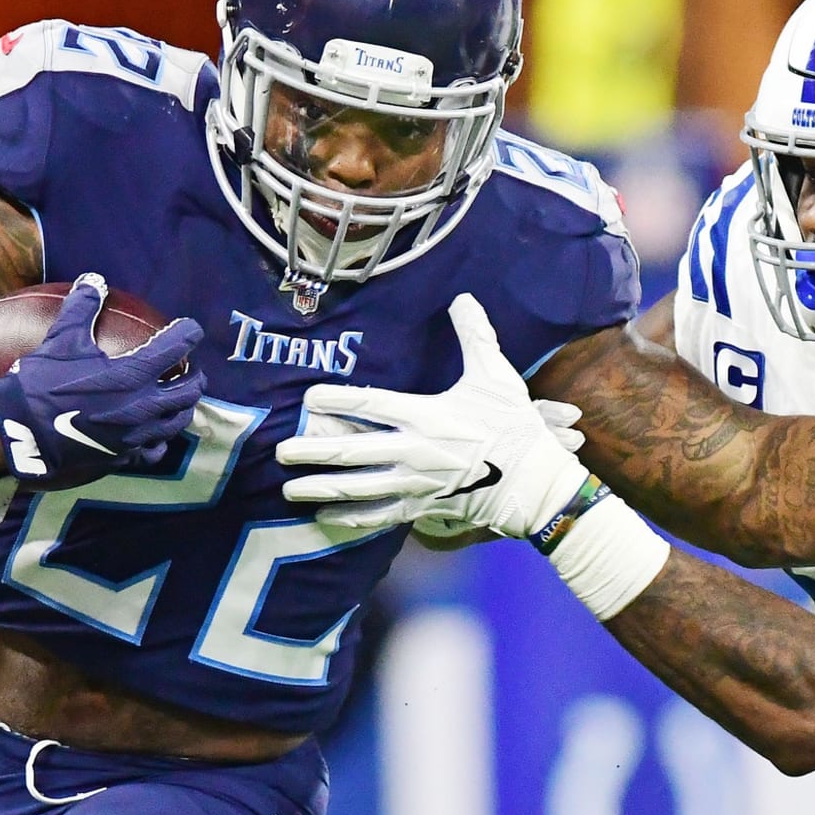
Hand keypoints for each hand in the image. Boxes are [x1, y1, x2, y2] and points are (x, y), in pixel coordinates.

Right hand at [0, 273, 205, 486]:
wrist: (18, 430)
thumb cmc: (41, 382)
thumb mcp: (61, 340)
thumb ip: (82, 308)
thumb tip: (94, 279)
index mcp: (134, 374)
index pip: (177, 347)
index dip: (188, 334)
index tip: (191, 329)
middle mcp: (144, 406)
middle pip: (189, 391)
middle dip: (195, 378)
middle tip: (192, 370)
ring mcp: (137, 435)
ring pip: (177, 421)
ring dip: (183, 407)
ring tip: (179, 400)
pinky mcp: (124, 456)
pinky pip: (155, 450)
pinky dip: (160, 439)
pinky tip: (155, 433)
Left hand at [276, 293, 588, 535]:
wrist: (534, 483)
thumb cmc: (514, 427)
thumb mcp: (497, 375)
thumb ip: (476, 335)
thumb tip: (462, 297)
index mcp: (426, 414)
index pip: (370, 404)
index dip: (336, 399)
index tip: (308, 396)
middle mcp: (414, 450)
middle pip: (352, 451)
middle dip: (312, 451)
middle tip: (280, 451)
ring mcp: (416, 483)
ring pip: (358, 488)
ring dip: (321, 488)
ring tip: (288, 488)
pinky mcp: (423, 507)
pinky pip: (380, 515)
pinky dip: (351, 517)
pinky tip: (326, 516)